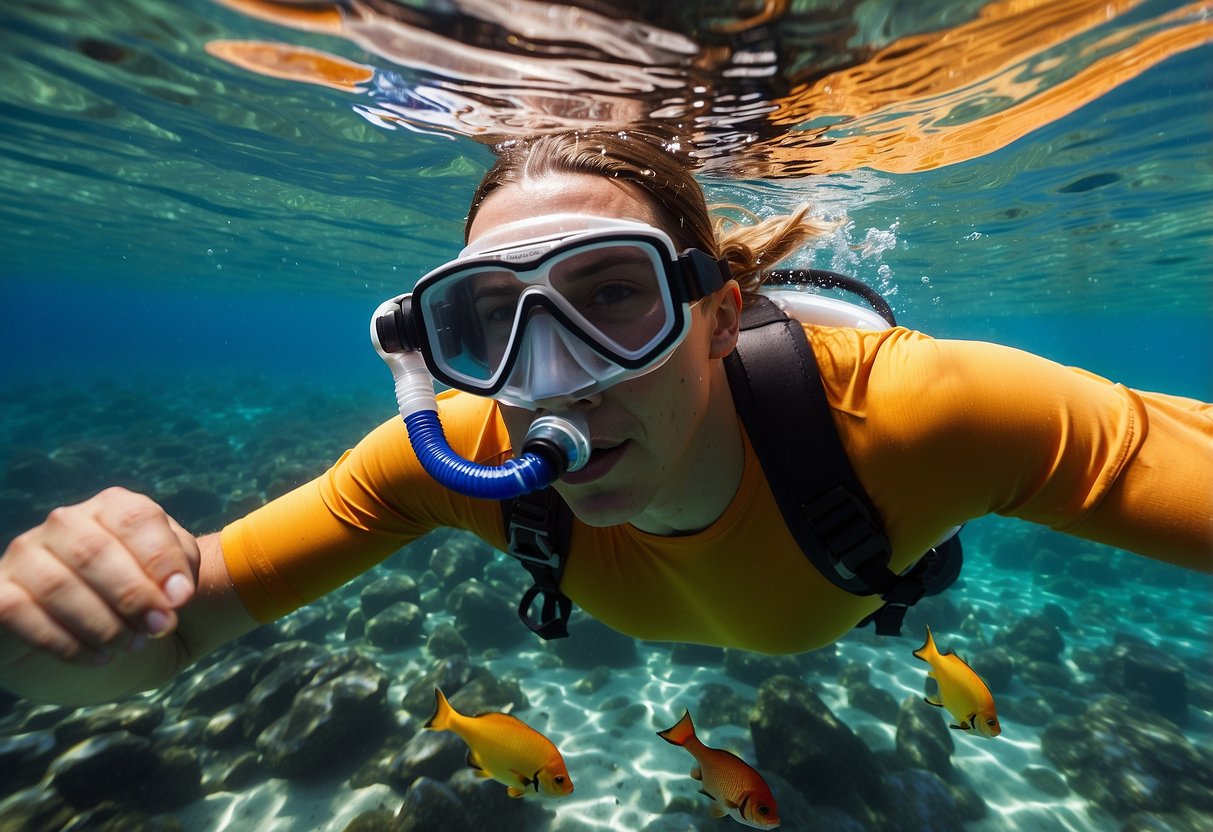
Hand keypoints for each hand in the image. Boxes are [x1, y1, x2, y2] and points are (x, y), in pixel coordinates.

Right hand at [0, 487, 199, 668]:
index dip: (162, 560)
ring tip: (132, 645)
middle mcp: (64, 523)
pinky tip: (97, 657)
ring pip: (57, 584)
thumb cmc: (140, 593)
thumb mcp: (171, 576)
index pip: (136, 519)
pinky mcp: (0, 592)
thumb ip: (179, 572)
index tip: (181, 600)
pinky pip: (19, 612)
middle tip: (160, 627)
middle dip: (133, 596)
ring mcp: (25, 555)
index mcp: (112, 507)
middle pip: (94, 551)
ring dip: (102, 623)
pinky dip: (63, 641)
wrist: (97, 634)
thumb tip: (176, 594)